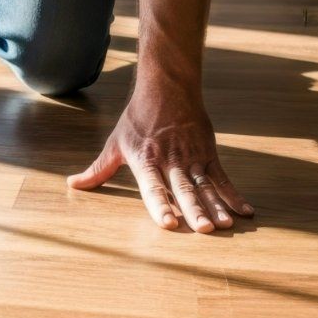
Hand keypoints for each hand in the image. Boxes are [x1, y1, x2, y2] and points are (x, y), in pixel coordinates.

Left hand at [68, 76, 252, 231]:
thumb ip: (98, 169)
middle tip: (204, 229)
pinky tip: (245, 211)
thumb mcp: (115, 143)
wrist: (167, 88)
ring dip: (216, 206)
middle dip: (194, 210)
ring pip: (205, 186)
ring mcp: (192, 158)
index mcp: (146, 161)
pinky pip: (223, 177)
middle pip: (183, 189)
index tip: (169, 224)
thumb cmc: (137, 119)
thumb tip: (73, 184)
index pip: (153, 188)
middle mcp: (170, 161)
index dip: (160, 206)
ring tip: (226, 225)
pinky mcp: (208, 153)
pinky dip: (234, 195)